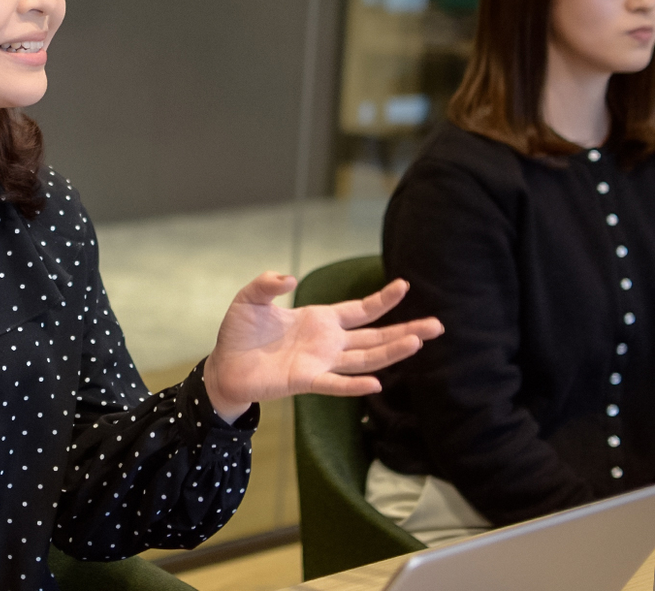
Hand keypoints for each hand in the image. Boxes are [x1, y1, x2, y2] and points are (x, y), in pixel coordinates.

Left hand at [202, 271, 441, 422]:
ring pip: (365, 359)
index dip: (382, 299)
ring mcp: (320, 363)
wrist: (224, 365)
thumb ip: (267, 284)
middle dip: (405, 329)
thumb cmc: (240, 333)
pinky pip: (335, 384)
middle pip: (375, 336)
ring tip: (418, 343)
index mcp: (320, 319)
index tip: (405, 285)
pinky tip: (377, 382)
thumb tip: (289, 277)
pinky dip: (354, 385)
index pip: (360, 310)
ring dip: (390, 352)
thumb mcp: (250, 299)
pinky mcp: (306, 381)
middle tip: (438, 325)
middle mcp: (328, 342)